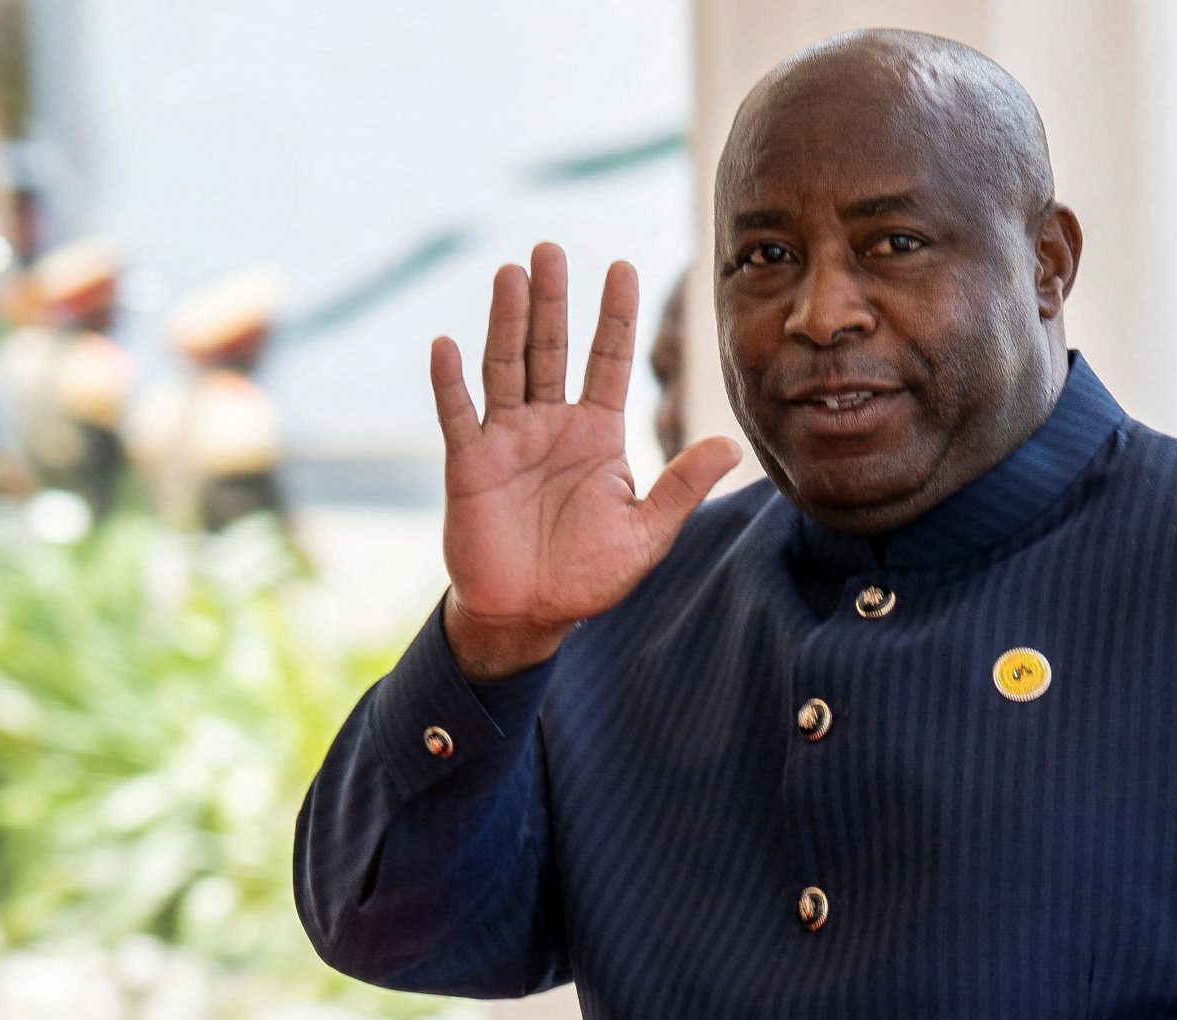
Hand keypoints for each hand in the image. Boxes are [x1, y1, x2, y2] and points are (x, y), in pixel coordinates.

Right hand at [431, 243, 738, 678]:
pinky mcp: (470, 465)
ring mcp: (507, 440)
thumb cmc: (588, 575)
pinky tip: (446, 344)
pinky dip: (449, 383)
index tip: (624, 266)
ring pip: (505, 368)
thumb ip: (682, 487)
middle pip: (550, 349)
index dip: (615, 316)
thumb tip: (731, 446)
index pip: (608, 361)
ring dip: (505, 322)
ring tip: (510, 273)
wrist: (530, 614)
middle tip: (552, 248)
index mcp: (596, 433)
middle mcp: (550, 424)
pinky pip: (458, 416)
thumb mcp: (646, 533)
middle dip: (553, 301)